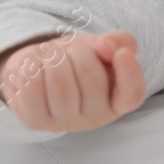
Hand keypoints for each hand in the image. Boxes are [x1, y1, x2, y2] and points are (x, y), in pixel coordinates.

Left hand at [0, 30, 145, 133]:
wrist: (43, 67)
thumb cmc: (80, 58)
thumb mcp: (104, 45)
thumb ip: (119, 41)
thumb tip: (107, 45)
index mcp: (117, 100)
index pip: (132, 95)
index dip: (130, 74)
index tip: (122, 53)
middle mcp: (94, 118)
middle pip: (92, 79)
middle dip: (80, 53)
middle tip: (73, 50)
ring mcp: (63, 123)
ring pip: (60, 85)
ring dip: (54, 59)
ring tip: (53, 57)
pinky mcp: (35, 120)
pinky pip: (32, 89)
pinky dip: (31, 67)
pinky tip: (35, 68)